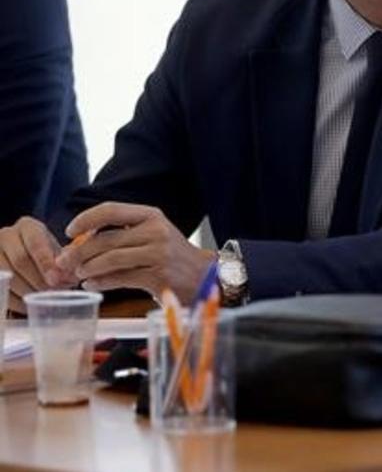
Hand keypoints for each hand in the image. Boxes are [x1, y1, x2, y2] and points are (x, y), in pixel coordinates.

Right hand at [0, 217, 69, 313]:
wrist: (27, 256)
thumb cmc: (46, 254)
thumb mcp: (56, 251)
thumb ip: (63, 261)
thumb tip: (70, 277)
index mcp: (27, 226)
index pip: (36, 243)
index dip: (46, 263)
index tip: (56, 279)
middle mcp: (6, 236)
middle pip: (20, 261)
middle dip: (38, 281)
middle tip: (52, 293)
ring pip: (7, 276)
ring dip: (27, 292)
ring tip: (44, 300)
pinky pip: (0, 289)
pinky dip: (15, 301)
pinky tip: (28, 306)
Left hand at [55, 202, 215, 301]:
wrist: (205, 275)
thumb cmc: (171, 256)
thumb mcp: (152, 235)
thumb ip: (123, 234)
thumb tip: (80, 244)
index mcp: (152, 216)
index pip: (111, 210)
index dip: (86, 219)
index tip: (69, 231)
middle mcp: (156, 231)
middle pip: (106, 239)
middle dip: (78, 251)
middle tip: (64, 261)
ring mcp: (159, 253)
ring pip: (110, 259)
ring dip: (88, 268)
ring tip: (79, 274)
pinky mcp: (158, 276)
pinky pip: (120, 278)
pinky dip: (101, 282)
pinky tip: (93, 284)